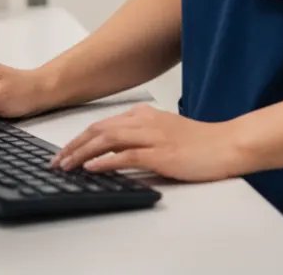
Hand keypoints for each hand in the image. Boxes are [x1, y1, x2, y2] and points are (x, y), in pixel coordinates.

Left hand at [50, 104, 243, 181]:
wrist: (227, 144)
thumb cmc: (200, 143)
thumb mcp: (167, 133)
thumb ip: (142, 136)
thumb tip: (115, 149)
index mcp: (147, 115)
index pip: (104, 123)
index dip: (80, 137)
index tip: (64, 151)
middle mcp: (147, 121)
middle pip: (101, 129)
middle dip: (74, 145)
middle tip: (56, 161)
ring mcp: (154, 136)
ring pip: (109, 139)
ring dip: (82, 153)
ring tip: (65, 165)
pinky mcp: (161, 153)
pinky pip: (127, 155)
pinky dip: (105, 161)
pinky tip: (91, 168)